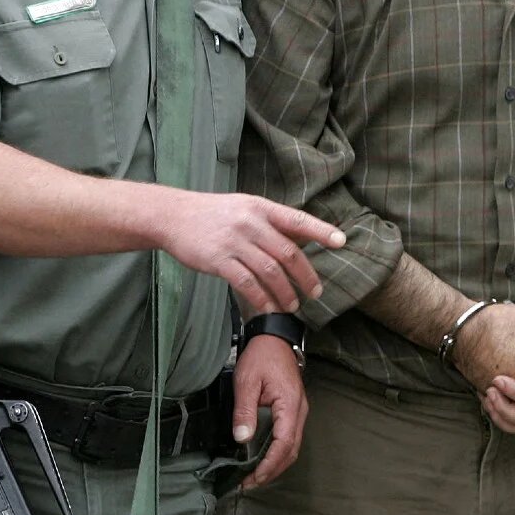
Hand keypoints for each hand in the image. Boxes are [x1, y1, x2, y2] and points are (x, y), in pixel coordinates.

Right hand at [158, 193, 340, 313]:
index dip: (320, 231)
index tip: (341, 241)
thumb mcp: (244, 207)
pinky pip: (246, 283)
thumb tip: (302, 237)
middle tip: (315, 292)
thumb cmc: (213, 214)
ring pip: (270, 271)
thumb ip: (271, 222)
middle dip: (305, 275)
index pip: (297, 219)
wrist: (173, 216)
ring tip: (293, 305)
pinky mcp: (218, 259)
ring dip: (285, 292)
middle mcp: (251, 222)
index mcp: (260, 207)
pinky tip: (268, 307)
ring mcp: (234, 241)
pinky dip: (261, 297)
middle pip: (288, 252)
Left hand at [230, 335, 305, 489]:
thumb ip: (245, 410)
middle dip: (271, 471)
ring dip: (275, 464)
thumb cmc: (261, 356)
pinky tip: (262, 458)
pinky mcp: (293, 410)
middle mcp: (299, 411)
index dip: (269, 464)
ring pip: (292, 446)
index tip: (253, 478)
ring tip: (253, 476)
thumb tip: (242, 439)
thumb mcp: (247, 380)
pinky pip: (289, 438)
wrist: (274, 337)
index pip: (284, 443)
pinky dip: (277, 453)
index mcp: (290, 405)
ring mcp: (299, 411)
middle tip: (249, 483)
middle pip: (291, 450)